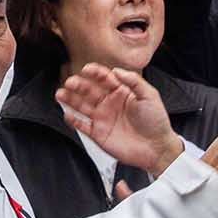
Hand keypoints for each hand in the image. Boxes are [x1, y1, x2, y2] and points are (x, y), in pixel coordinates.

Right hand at [56, 65, 183, 175]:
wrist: (157, 148)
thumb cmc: (157, 122)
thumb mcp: (150, 96)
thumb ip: (134, 81)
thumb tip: (117, 70)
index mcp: (121, 92)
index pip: (104, 78)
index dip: (94, 73)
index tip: (86, 69)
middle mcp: (109, 103)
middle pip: (89, 90)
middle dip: (79, 85)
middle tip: (70, 82)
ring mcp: (102, 118)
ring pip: (82, 106)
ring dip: (70, 100)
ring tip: (60, 94)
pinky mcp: (98, 134)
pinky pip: (82, 125)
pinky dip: (73, 120)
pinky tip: (67, 114)